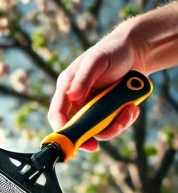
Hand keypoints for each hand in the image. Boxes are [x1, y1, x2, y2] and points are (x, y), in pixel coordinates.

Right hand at [47, 28, 146, 151]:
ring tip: (129, 109)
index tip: (72, 140)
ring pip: (98, 131)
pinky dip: (125, 120)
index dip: (62, 129)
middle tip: (101, 141)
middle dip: (92, 135)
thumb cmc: (112, 52)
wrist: (136, 53)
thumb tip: (71, 97)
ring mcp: (94, 109)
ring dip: (114, 126)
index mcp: (68, 88)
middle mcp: (78, 101)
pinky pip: (114, 126)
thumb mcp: (96, 61)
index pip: (57, 114)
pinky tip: (132, 107)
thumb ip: (83, 79)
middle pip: (77, 129)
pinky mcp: (109, 113)